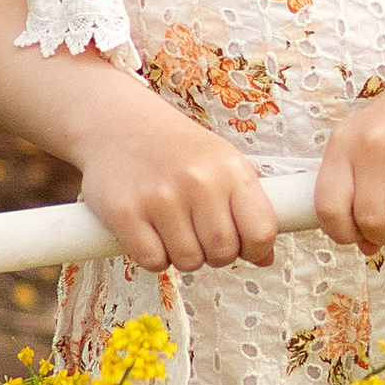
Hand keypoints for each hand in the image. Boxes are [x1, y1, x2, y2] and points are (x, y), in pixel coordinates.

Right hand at [76, 110, 280, 274]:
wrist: (119, 123)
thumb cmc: (178, 150)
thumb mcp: (222, 164)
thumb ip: (247, 208)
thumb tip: (265, 259)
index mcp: (230, 168)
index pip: (261, 232)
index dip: (254, 249)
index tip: (242, 246)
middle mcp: (198, 181)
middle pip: (223, 252)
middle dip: (215, 256)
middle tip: (201, 237)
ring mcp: (160, 197)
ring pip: (188, 262)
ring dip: (183, 256)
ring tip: (174, 231)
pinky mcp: (125, 212)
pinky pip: (153, 261)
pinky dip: (154, 257)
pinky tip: (151, 234)